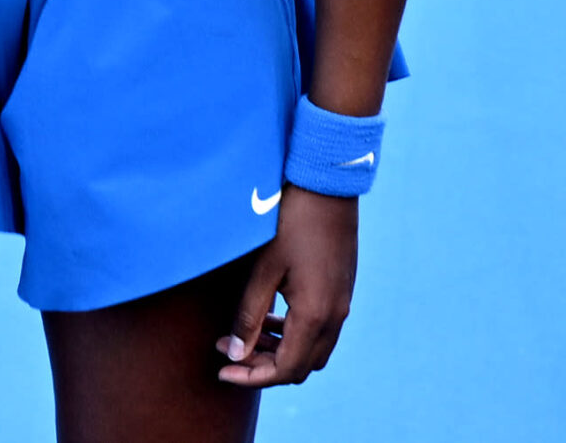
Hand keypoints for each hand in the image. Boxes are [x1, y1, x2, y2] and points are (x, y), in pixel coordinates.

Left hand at [216, 186, 355, 386]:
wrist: (326, 188)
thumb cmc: (290, 223)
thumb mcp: (263, 270)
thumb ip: (249, 315)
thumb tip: (235, 354)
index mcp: (315, 315)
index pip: (286, 369)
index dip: (253, 377)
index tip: (223, 372)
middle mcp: (335, 316)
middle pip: (301, 365)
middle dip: (264, 368)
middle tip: (228, 354)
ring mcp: (342, 304)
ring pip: (312, 350)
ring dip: (279, 351)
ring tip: (243, 337)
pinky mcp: (341, 291)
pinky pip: (320, 330)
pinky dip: (293, 335)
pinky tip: (268, 317)